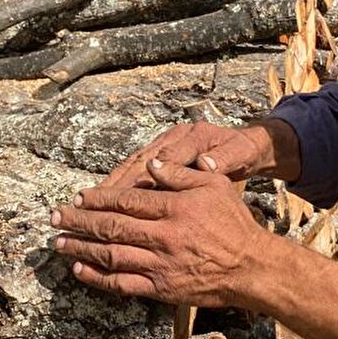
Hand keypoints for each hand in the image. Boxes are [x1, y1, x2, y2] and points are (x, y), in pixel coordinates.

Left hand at [51, 157, 277, 306]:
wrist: (251, 267)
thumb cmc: (234, 223)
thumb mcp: (213, 185)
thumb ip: (178, 174)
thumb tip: (149, 164)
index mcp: (173, 209)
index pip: (126, 200)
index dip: (98, 197)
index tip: (78, 195)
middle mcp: (162, 236)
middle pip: (110, 227)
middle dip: (78, 221)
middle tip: (54, 217)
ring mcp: (160, 265)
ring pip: (110, 256)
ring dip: (80, 248)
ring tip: (58, 243)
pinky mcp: (161, 289)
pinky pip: (122, 284)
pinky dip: (97, 278)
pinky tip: (79, 270)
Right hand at [99, 119, 300, 189]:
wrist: (244, 145)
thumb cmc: (242, 152)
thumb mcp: (239, 154)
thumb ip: (225, 158)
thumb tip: (207, 163)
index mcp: (193, 135)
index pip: (166, 156)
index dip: (147, 175)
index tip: (131, 193)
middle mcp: (173, 136)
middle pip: (140, 159)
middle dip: (118, 181)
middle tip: (96, 201)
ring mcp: (164, 143)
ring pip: (133, 164)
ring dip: (113, 184)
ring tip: (93, 203)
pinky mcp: (160, 154)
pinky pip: (135, 169)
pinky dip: (121, 185)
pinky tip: (107, 202)